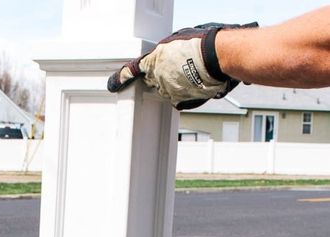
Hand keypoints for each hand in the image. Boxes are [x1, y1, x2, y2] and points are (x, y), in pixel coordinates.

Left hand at [107, 22, 257, 109]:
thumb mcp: (177, 40)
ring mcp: (169, 91)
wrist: (219, 56)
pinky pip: (178, 98)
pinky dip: (184, 92)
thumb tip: (166, 58)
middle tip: (178, 65)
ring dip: (174, 82)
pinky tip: (194, 83)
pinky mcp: (181, 101)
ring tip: (191, 71)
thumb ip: (165, 52)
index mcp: (153, 61)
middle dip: (160, 73)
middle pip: (152, 79)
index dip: (120, 77)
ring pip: (165, 89)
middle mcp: (157, 78)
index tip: (112, 83)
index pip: (131, 70)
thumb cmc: (201, 43)